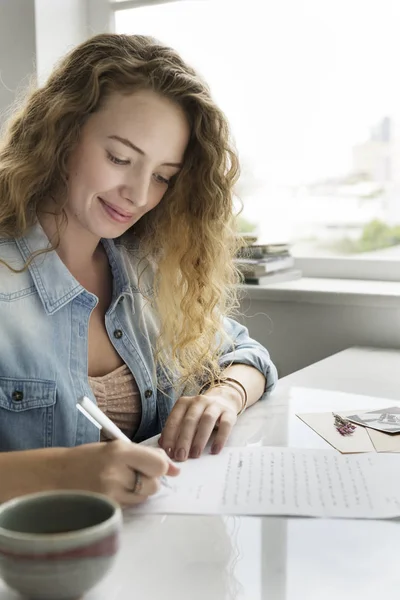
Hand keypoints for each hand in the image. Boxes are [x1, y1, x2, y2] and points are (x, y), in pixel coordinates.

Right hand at [61, 441, 179, 505]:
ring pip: (144, 497)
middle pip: (154, 483)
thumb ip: (145, 455)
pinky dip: (127, 500)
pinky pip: (130, 506)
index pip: (158, 464)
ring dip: (139, 491)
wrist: (54, 476)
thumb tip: (174, 468)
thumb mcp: (115, 448)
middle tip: (134, 473)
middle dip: (150, 480)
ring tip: (120, 482)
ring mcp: (109, 494)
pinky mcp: (105, 509)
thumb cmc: (87, 459)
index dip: (162, 466)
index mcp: (119, 451)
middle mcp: (115, 473)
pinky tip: (112, 492)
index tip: (159, 466)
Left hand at [159, 387, 240, 460]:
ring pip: (206, 420)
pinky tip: (215, 450)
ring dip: (199, 439)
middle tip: (180, 456)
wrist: (224, 399)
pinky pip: (225, 424)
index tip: (168, 452)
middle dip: (184, 440)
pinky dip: (220, 438)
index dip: (170, 435)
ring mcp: (215, 405)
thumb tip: (163, 445)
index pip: (175, 418)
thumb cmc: (199, 414)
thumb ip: (175, 429)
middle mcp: (199, 401)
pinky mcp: (229, 412)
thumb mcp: (186, 417)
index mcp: (184, 403)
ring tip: (195, 455)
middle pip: (190, 420)